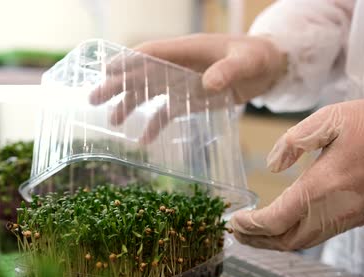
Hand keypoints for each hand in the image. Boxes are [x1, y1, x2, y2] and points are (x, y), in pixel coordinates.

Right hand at [89, 34, 286, 142]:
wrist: (270, 68)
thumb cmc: (258, 56)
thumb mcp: (247, 60)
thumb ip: (229, 70)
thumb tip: (209, 84)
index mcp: (186, 50)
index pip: (151, 53)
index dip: (128, 61)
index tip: (107, 70)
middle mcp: (178, 65)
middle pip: (141, 74)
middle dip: (116, 85)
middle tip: (93, 99)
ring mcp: (182, 83)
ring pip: (148, 93)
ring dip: (128, 105)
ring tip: (112, 120)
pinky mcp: (190, 99)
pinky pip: (167, 112)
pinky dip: (154, 124)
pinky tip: (143, 139)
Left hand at [230, 99, 363, 249]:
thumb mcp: (330, 119)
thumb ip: (294, 141)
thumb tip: (272, 165)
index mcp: (322, 186)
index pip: (275, 220)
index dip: (250, 225)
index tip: (232, 221)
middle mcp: (333, 209)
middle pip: (286, 240)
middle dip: (257, 240)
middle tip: (235, 232)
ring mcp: (347, 216)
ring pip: (303, 242)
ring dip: (274, 241)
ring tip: (253, 233)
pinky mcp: (356, 215)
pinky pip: (318, 235)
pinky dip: (293, 236)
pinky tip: (283, 224)